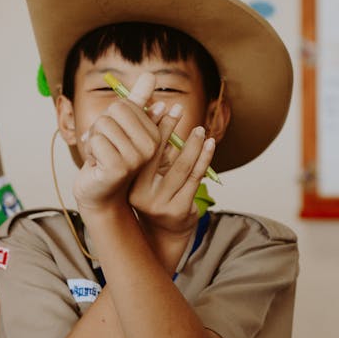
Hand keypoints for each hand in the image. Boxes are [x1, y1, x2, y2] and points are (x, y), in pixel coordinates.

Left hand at [73, 73, 163, 210]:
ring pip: (103, 125)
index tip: (114, 138)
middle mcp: (150, 146)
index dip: (111, 118)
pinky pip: (95, 141)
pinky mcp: (119, 168)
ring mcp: (136, 158)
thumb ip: (138, 102)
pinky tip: (97, 165)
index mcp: (154, 134)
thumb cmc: (110, 157)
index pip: (124, 104)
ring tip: (101, 156)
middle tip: (105, 147)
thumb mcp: (123, 127)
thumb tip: (151, 76)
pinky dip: (90, 152)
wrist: (99, 191)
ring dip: (94, 140)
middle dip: (100, 127)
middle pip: (113, 111)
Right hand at [129, 105, 215, 264]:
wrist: (162, 232)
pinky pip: (195, 178)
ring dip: (192, 144)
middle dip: (169, 128)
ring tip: (199, 129)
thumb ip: (146, 146)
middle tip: (178, 108)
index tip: (160, 106)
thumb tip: (149, 107)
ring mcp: (161, 203)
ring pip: (182, 166)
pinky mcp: (180, 209)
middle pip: (158, 154)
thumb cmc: (153, 194)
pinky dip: (204, 158)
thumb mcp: (144, 172)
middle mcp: (142, 194)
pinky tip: (210, 144)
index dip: (152, 126)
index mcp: (128, 182)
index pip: (142, 148)